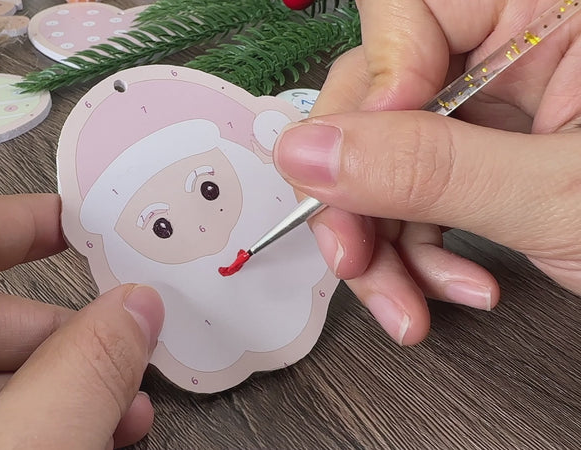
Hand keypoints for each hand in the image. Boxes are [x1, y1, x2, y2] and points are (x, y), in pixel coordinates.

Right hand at [273, 0, 580, 343]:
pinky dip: (414, 249)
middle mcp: (517, 44)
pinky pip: (415, 188)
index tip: (364, 163)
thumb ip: (432, 170)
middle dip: (360, 189)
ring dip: (383, 238)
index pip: (411, 7)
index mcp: (554, 8)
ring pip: (387, 152)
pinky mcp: (489, 153)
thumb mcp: (562, 196)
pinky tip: (443, 287)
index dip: (378, 82)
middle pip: (383, 91)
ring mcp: (499, 103)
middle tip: (353, 257)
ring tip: (406, 304)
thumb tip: (309, 153)